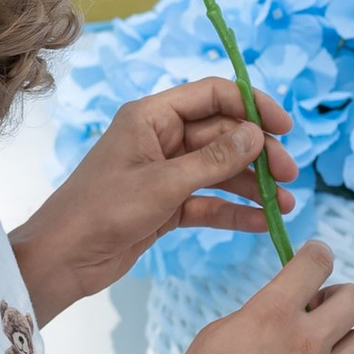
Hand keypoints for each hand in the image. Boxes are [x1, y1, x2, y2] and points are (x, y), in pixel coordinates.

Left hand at [13, 74, 296, 319]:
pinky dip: (234, 211)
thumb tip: (256, 134)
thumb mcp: (163, 184)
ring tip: (286, 204)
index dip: (251, 106)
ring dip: (252, 185)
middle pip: (221, 134)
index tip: (285, 128)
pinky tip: (262, 223)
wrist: (64, 258)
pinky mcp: (164, 206)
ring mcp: (163, 173)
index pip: (211, 95)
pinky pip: (208, 202)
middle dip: (257, 152)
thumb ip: (213, 160)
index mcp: (150, 116)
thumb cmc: (102, 211)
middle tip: (289, 176)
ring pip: (218, 170)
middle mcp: (159, 139)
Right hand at [91, 236, 353, 353]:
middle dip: (339, 298)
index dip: (317, 255)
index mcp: (270, 314)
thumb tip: (286, 308)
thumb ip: (258, 315)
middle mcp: (303, 343)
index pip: (316, 262)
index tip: (314, 260)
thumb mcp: (217, 334)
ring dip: (343, 344)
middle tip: (319, 313)